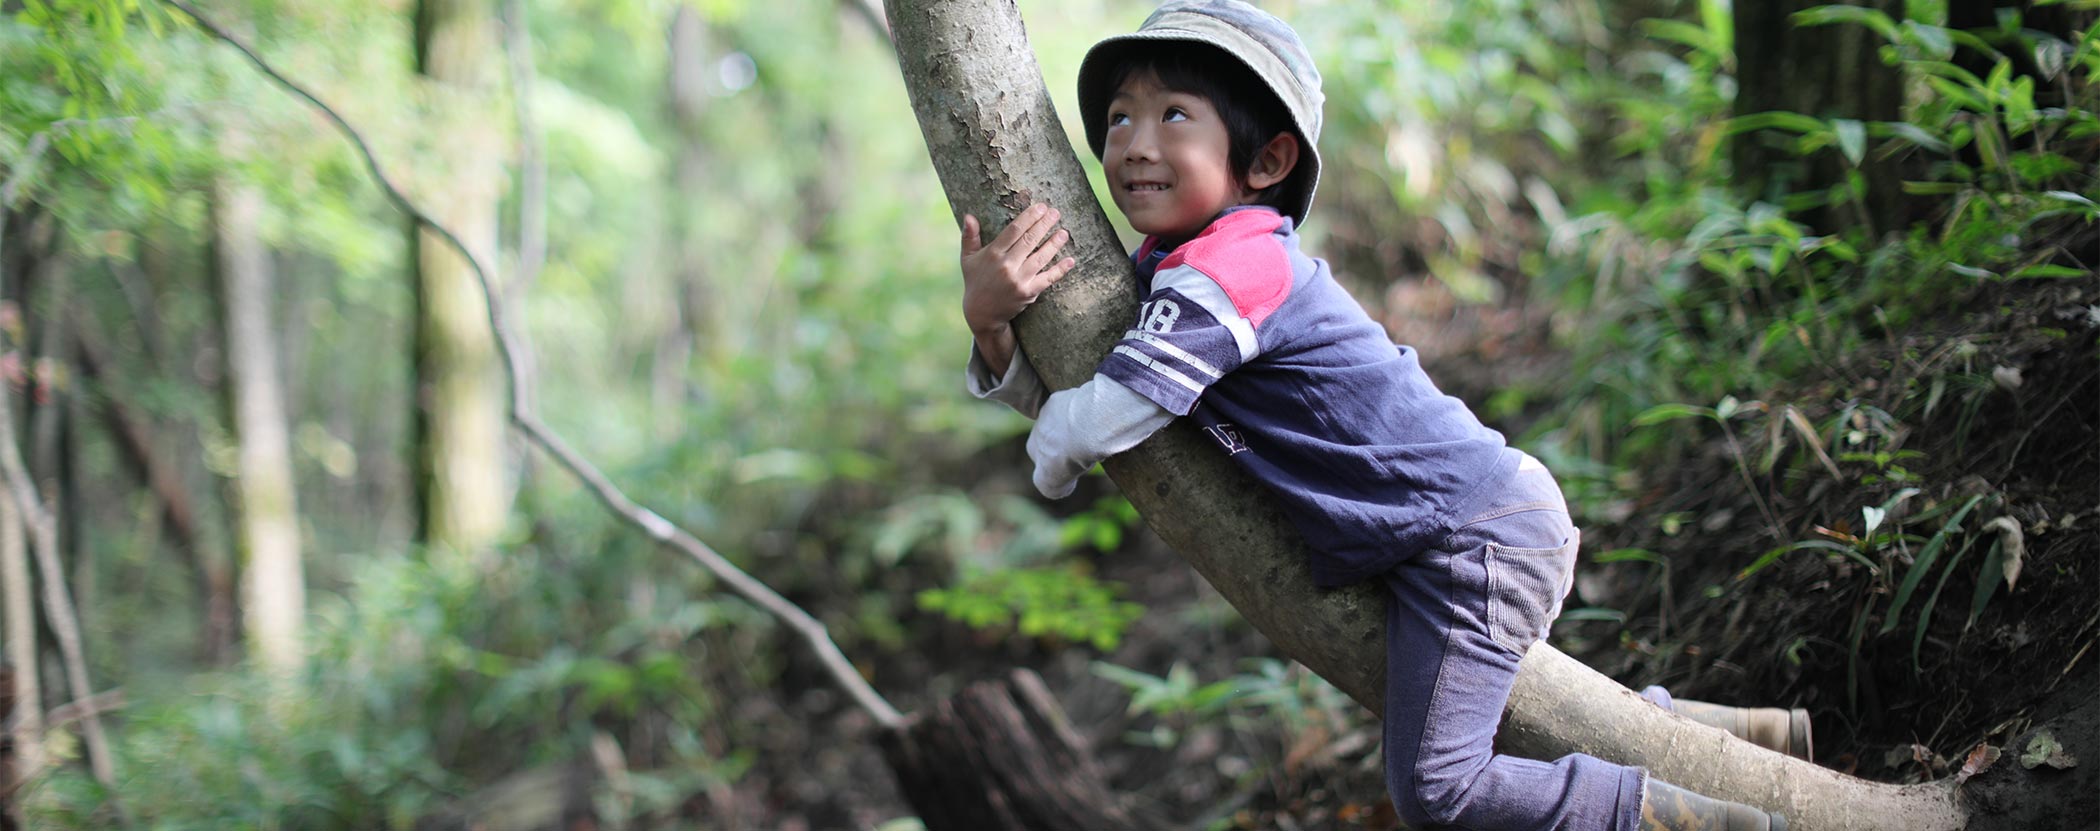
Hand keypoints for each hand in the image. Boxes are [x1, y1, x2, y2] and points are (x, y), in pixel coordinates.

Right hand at [960, 203, 1075, 338]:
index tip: (1041, 207)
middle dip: (1044, 225)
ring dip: (1054, 244)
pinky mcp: (1028, 293)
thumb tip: (969, 216)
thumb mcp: (968, 259)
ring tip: (1064, 232)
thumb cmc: (976, 281)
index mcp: (993, 254)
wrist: (982, 313)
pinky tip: (1070, 260)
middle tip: (1056, 212)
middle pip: (1029, 240)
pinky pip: (1048, 279)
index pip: (1014, 230)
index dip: (1029, 217)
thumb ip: (969, 236)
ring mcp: (1019, 280)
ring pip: (1041, 258)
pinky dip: (1060, 270)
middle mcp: (1006, 266)